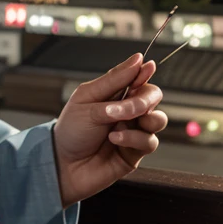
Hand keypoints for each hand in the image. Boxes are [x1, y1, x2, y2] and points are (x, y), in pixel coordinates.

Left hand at [51, 52, 168, 207]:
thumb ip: (115, 81)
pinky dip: (133, 138)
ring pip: (158, 119)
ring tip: (118, 123)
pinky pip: (149, 141)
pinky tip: (114, 139)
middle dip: (144, 98)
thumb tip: (137, 59)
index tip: (148, 67)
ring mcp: (133, 132)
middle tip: (128, 106)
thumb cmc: (72, 130)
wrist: (63, 164)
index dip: (144, 72)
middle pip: (152, 97)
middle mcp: (127, 112)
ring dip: (142, 118)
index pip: (136, 78)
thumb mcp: (87, 99)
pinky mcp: (136, 153)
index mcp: (113, 95)